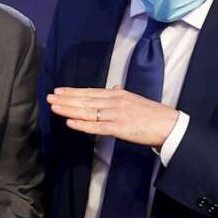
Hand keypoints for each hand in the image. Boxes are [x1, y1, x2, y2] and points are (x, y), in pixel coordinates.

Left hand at [47, 87, 178, 147]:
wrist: (168, 124)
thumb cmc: (152, 114)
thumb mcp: (135, 99)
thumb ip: (121, 95)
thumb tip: (113, 88)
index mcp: (117, 94)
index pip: (90, 92)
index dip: (73, 92)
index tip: (58, 91)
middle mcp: (114, 101)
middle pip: (85, 100)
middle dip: (66, 99)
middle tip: (49, 98)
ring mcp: (116, 114)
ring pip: (87, 112)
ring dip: (69, 109)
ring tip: (54, 107)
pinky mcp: (119, 128)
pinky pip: (96, 127)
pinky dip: (82, 125)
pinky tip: (70, 123)